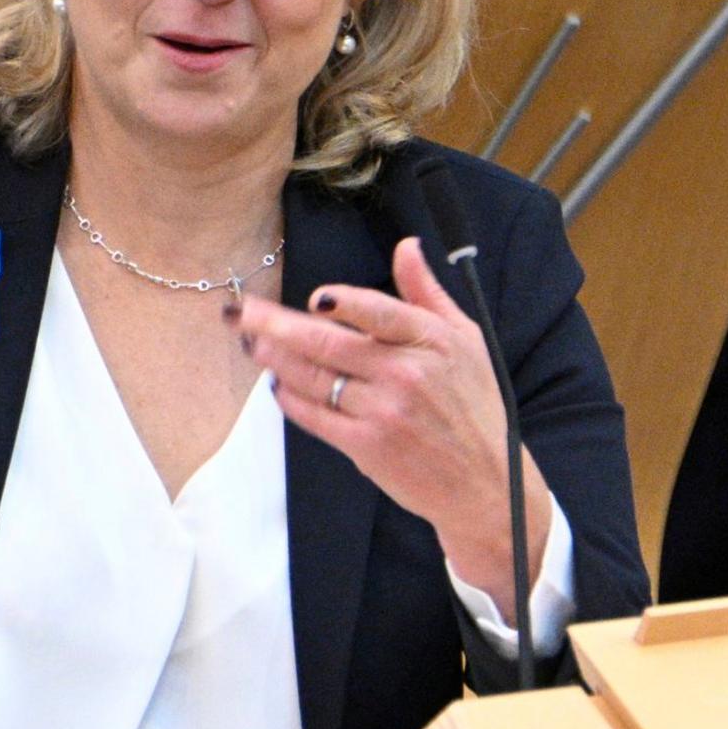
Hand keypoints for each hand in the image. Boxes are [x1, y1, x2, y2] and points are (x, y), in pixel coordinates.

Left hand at [226, 238, 557, 620]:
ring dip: (274, 358)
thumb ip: (427, 292)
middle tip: (241, 312)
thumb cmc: (476, 406)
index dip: (342, 302)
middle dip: (275, 325)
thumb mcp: (465, 340)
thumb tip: (407, 246)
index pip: (378, 311)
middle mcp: (406, 374)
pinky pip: (315, 416)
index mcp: (431, 341)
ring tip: (250, 342)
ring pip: (314, 377)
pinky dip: (291, 398)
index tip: (314, 297)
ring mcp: (384, 411)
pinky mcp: (366, 446)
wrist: (486, 482)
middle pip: (327, 342)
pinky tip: (278, 384)